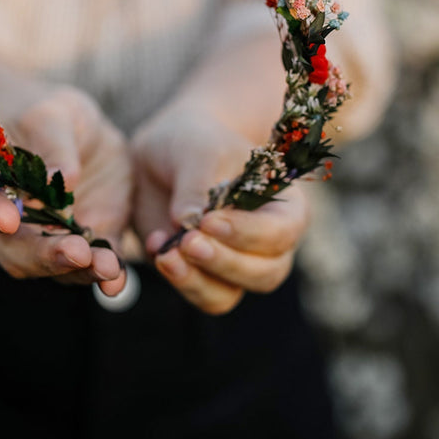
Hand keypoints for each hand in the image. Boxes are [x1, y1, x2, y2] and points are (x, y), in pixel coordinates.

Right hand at [0, 87, 130, 295]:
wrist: (87, 134)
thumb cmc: (52, 117)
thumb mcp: (52, 115)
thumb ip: (53, 145)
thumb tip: (61, 180)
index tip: (6, 219)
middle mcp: (15, 225)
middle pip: (17, 252)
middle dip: (44, 255)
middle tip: (74, 251)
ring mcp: (53, 239)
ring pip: (58, 267)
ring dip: (80, 271)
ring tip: (105, 266)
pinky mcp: (90, 244)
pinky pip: (94, 267)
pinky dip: (107, 276)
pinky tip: (117, 279)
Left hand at [133, 107, 310, 313]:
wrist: (163, 155)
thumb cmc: (194, 143)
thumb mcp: (198, 150)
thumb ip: (197, 185)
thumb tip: (187, 222)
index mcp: (283, 206)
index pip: (282, 232)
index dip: (248, 233)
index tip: (209, 221)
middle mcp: (266, 243)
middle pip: (264, 273)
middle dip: (224, 262)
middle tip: (187, 241)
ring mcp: (234, 264)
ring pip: (228, 295)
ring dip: (196, 281)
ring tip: (165, 253)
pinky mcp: (200, 275)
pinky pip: (198, 294)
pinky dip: (177, 279)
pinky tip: (155, 246)